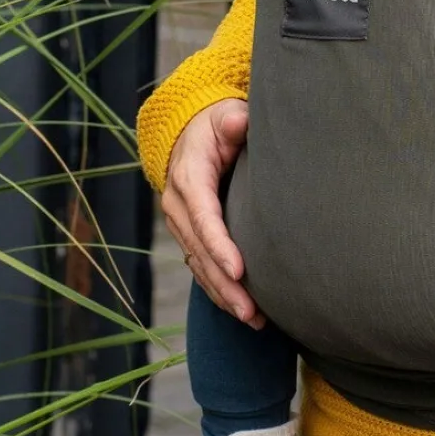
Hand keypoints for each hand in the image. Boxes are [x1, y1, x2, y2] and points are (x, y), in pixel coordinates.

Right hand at [162, 98, 260, 326]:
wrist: (190, 135)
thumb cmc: (216, 125)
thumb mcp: (223, 115)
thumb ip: (233, 120)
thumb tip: (238, 122)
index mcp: (189, 179)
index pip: (203, 218)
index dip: (219, 246)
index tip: (240, 271)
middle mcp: (180, 208)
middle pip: (201, 253)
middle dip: (225, 285)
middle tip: (252, 311)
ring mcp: (183, 226)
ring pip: (200, 267)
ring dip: (224, 296)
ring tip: (255, 320)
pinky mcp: (192, 237)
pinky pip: (203, 268)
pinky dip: (220, 291)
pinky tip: (245, 311)